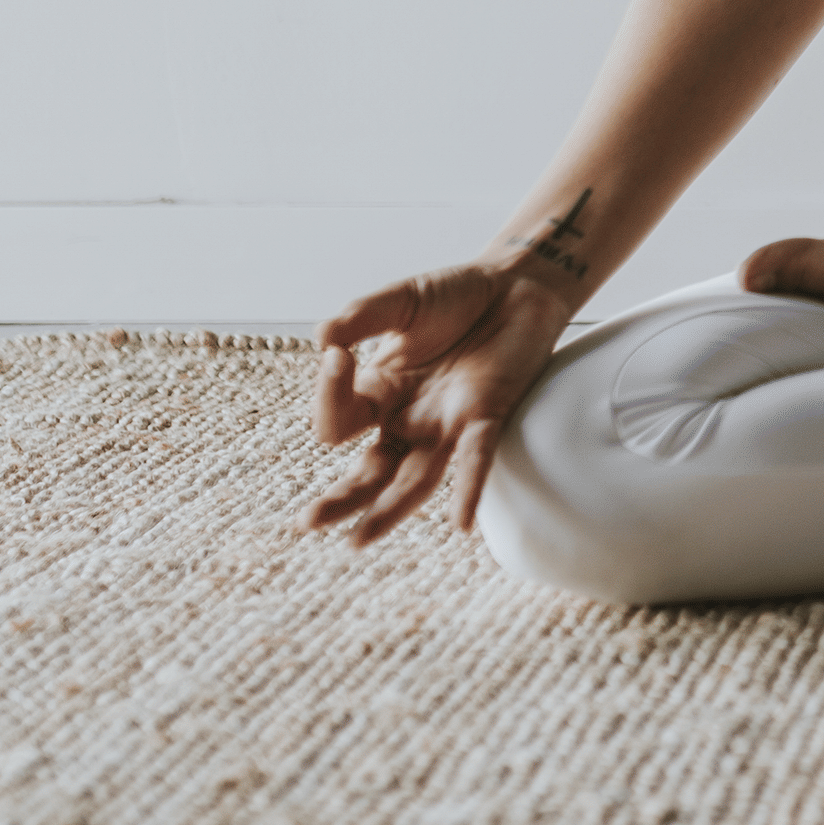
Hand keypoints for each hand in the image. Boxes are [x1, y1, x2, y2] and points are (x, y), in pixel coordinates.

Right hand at [302, 264, 575, 548]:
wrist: (515, 283)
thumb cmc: (454, 296)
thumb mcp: (399, 301)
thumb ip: (362, 317)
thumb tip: (322, 338)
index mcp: (378, 393)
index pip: (339, 417)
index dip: (329, 392)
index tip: (336, 354)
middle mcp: (408, 419)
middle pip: (369, 471)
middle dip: (341, 498)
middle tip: (308, 523)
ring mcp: (447, 423)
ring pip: (415, 479)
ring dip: (389, 510)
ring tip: (358, 541)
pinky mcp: (488, 415)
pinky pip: (477, 458)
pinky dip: (469, 488)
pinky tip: (462, 524)